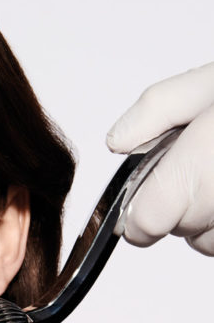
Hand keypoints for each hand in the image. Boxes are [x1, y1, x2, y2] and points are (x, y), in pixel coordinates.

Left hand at [107, 63, 213, 254]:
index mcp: (198, 169)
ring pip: (204, 240)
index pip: (143, 224)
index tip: (149, 190)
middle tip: (199, 163)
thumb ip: (157, 110)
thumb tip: (117, 142)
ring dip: (204, 216)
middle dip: (176, 203)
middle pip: (172, 230)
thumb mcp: (212, 82)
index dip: (139, 211)